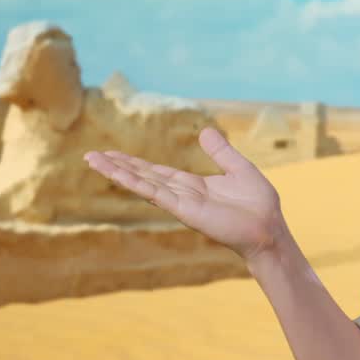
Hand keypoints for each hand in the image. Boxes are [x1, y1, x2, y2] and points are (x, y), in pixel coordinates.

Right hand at [84, 127, 287, 263]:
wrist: (268, 228)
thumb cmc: (258, 204)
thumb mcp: (239, 168)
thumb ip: (221, 152)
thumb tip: (206, 131)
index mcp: (193, 185)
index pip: (157, 172)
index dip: (135, 163)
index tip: (113, 154)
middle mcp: (182, 194)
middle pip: (143, 177)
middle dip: (118, 166)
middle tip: (91, 156)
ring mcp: (181, 202)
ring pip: (143, 183)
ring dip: (118, 173)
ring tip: (93, 161)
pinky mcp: (185, 210)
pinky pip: (156, 194)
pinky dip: (136, 183)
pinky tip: (118, 175)